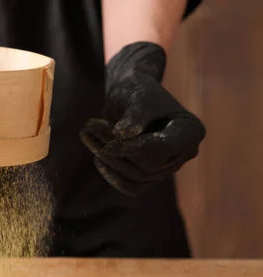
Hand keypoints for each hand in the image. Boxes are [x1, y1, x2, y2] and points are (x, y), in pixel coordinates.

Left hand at [80, 42, 205, 195]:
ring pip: (136, 177)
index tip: (111, 134)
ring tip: (87, 133)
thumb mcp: (136, 97)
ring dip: (107, 159)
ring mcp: (167, 167)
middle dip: (116, 149)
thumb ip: (134, 115)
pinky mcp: (150, 176)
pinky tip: (96, 157)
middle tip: (90, 126)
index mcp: (190, 131)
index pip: (164, 149)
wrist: (128, 94)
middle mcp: (184, 153)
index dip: (135, 146)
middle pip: (149, 167)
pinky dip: (111, 174)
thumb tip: (123, 135)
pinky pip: (130, 186)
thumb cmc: (136, 91)